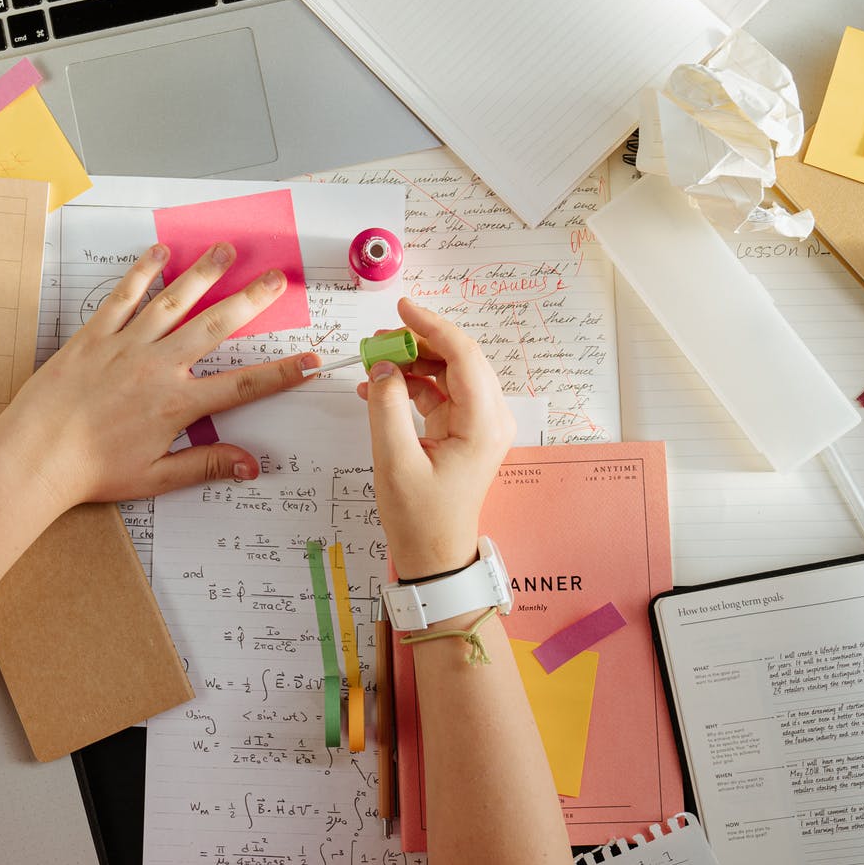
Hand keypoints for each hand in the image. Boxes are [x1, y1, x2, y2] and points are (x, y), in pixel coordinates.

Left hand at [0, 242, 317, 513]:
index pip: (244, 386)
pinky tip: (159, 252)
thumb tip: (250, 465)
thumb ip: (206, 464)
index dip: (283, 373)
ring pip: (173, 301)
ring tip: (225, 249)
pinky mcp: (94, 335)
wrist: (35, 456)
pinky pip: (124, 296)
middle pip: (216, 326)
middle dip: (250, 300)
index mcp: (177, 404)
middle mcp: (158, 367)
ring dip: (203, 273)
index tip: (311, 360)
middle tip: (275, 279)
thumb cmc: (92, 470)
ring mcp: (126, 345)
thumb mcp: (157, 477)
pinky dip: (142, 272)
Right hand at [358, 299, 514, 580]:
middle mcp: (490, 418)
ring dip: (414, 361)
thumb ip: (386, 407)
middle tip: (379, 338)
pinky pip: (440, 391)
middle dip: (420, 341)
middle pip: (460, 358)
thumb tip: (382, 367)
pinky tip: (377, 386)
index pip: (464, 356)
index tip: (401, 309)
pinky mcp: (464, 429)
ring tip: (373, 360)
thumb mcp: (395, 461)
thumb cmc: (420, 517)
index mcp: (483, 425)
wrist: (435, 556)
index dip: (432, 326)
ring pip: (449, 371)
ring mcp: (479, 423)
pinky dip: (412, 383)